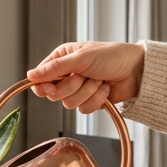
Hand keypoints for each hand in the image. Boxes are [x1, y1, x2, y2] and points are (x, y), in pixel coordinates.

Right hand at [27, 42, 145, 113]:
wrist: (136, 70)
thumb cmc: (112, 56)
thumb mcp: (80, 58)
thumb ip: (54, 68)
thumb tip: (31, 75)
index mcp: (62, 59)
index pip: (41, 78)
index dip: (44, 85)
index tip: (50, 87)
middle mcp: (67, 75)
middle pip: (54, 94)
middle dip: (73, 86)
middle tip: (84, 76)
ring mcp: (78, 89)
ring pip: (69, 103)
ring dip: (87, 92)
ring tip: (99, 80)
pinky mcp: (89, 101)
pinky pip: (83, 109)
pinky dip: (96, 99)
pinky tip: (104, 88)